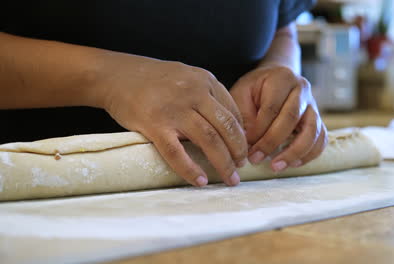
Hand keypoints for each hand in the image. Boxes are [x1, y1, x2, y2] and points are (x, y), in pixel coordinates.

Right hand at [94, 53, 247, 186]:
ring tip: (230, 178)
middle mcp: (194, 93)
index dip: (242, 135)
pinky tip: (200, 181)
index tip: (243, 150)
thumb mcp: (186, 76)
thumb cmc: (152, 79)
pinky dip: (191, 170)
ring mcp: (175, 109)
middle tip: (241, 168)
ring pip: (209, 140)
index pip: (233, 112)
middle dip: (238, 152)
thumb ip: (206, 95)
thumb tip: (226, 124)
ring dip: (223, 163)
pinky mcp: (155, 124)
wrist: (115, 74)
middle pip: (226, 128)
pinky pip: (177, 153)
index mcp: (205, 81)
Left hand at [230, 65, 326, 171]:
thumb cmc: (255, 89)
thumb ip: (244, 116)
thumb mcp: (242, 94)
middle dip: (272, 142)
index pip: (272, 107)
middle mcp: (302, 89)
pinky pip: (321, 139)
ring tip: (276, 166)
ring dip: (294, 152)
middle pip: (292, 118)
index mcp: (282, 78)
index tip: (245, 145)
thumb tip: (247, 143)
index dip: (259, 130)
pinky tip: (292, 164)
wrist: (273, 80)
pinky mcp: (318, 120)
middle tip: (255, 159)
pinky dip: (309, 154)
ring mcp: (313, 105)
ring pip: (312, 130)